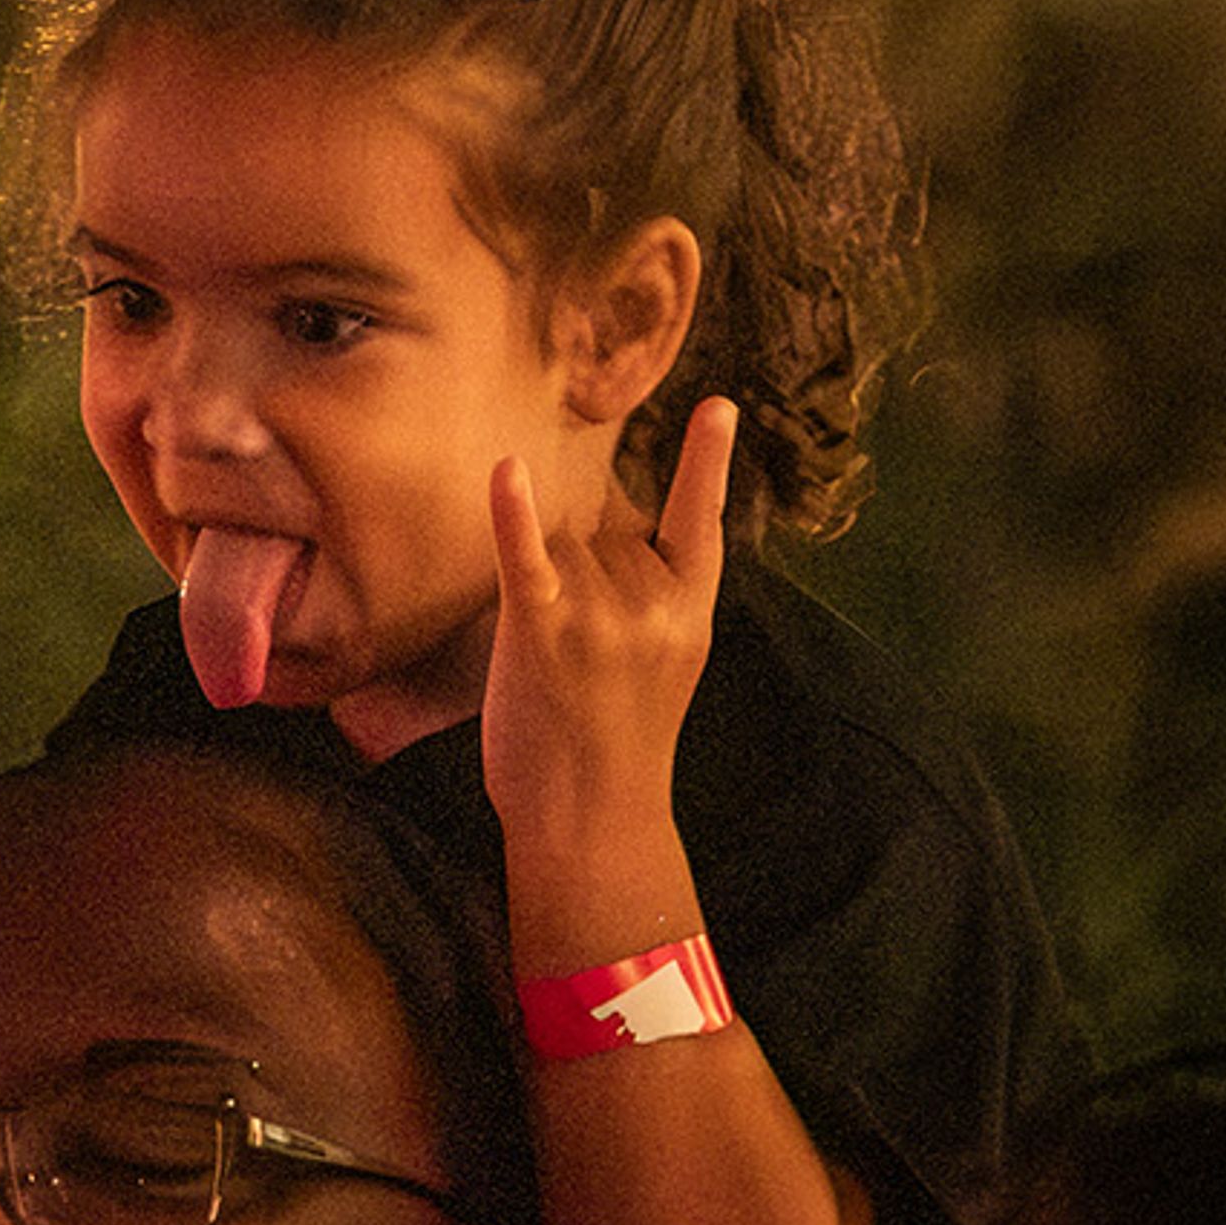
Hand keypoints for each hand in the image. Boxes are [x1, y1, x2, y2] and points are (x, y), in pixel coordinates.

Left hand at [478, 394, 731, 965]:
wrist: (590, 820)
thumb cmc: (616, 742)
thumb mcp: (670, 663)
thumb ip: (655, 598)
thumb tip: (607, 528)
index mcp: (692, 608)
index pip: (700, 521)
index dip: (707, 462)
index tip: (721, 404)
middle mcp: (653, 601)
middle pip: (602, 525)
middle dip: (579, 563)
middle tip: (578, 650)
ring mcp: (600, 614)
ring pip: (559, 538)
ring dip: (543, 575)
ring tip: (552, 655)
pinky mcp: (542, 629)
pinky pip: (526, 555)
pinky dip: (512, 513)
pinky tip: (505, 471)